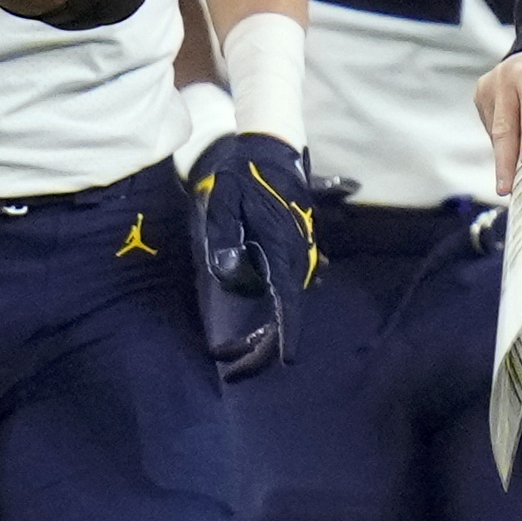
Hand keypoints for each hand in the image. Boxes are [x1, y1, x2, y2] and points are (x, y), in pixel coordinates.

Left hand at [191, 128, 321, 375]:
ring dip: (259, 337)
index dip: (287, 335)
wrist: (270, 150)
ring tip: (224, 351)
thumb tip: (226, 274)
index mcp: (283, 252)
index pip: (289, 303)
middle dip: (259, 351)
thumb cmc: (245, 177)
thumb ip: (224, 239)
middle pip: (284, 318)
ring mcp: (297, 260)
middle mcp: (296, 262)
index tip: (287, 361)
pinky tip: (246, 331)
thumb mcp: (226, 204)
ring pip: (283, 311)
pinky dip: (266, 320)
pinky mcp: (292, 257)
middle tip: (229, 370)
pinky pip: (282, 298)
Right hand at [475, 48, 521, 196]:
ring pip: (495, 131)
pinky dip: (502, 142)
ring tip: (511, 181)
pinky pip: (490, 126)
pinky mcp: (481, 93)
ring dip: (504, 157)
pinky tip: (510, 149)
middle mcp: (507, 77)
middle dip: (506, 161)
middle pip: (504, 126)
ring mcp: (490, 85)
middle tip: (506, 188)